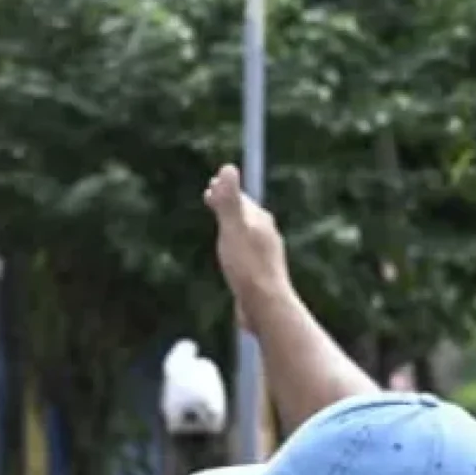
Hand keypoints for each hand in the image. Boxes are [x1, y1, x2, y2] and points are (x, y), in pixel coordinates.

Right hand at [205, 164, 288, 326]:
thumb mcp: (233, 229)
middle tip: (211, 198)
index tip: (209, 186)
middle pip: (245, 214)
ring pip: (246, 234)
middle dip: (229, 205)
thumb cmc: (248, 267)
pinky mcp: (260, 276)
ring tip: (219, 227)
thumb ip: (229, 200)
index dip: (224, 190)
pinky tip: (231, 259)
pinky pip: (246, 254)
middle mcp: (266, 235)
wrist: (265, 307)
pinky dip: (235, 247)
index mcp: (260, 220)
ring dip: (232, 227)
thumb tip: (228, 168)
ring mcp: (264, 256)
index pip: (241, 198)